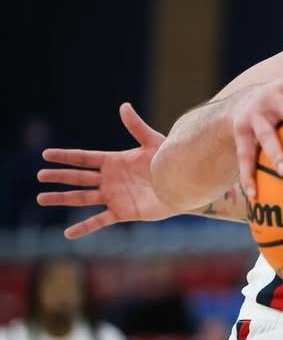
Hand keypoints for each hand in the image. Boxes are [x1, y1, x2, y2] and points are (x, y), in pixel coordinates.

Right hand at [37, 103, 174, 237]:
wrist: (185, 185)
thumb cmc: (171, 162)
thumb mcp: (153, 142)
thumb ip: (136, 126)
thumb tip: (124, 106)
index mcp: (114, 161)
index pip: (84, 158)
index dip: (66, 156)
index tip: (45, 155)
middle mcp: (110, 179)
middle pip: (78, 177)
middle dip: (59, 176)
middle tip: (39, 175)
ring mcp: (115, 196)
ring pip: (82, 198)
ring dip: (62, 198)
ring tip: (41, 198)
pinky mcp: (123, 212)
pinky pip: (99, 221)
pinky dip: (84, 227)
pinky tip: (67, 233)